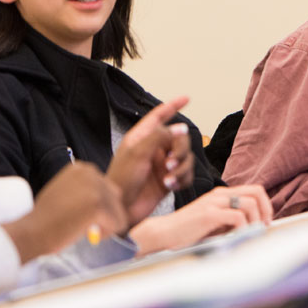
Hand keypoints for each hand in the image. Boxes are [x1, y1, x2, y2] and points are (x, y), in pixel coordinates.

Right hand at [2, 161, 127, 262]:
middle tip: (83, 224)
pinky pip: (117, 224)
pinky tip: (86, 233)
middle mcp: (91, 173)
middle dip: (105, 215)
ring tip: (82, 228)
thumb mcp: (66, 191)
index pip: (107, 189)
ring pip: (118, 213)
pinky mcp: (98, 206)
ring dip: (105, 226)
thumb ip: (86, 190)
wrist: (31, 231)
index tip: (78, 214)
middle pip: (116, 198)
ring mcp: (95, 189)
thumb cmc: (46, 217)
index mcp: (83, 168)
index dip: (97, 207)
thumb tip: (108, 200)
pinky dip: (106, 234)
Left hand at [107, 96, 193, 222]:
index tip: (186, 98)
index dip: (172, 106)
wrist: (121, 209)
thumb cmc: (122, 180)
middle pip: (179, 139)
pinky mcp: (169, 180)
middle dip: (180, 150)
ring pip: (186, 157)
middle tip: (170, 163)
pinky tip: (172, 186)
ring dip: (181, 168)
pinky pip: (186, 174)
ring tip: (169, 179)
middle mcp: (154, 149)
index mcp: (142, 137)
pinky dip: (182, 179)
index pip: (159, 116)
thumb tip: (180, 127)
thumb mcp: (138, 152)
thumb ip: (160, 136)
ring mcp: (162, 165)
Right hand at [128, 185, 272, 254]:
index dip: (265, 205)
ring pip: (250, 203)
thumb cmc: (189, 232)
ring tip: (249, 234)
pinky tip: (237, 237)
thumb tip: (257, 227)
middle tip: (263, 227)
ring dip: (255, 221)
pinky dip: (243, 229)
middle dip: (265, 211)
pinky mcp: (209, 214)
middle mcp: (219, 194)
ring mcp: (214, 202)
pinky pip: (237, 217)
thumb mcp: (215, 223)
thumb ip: (232, 221)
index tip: (265, 222)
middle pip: (256, 192)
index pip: (255, 190)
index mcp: (222, 194)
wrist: (164, 233)